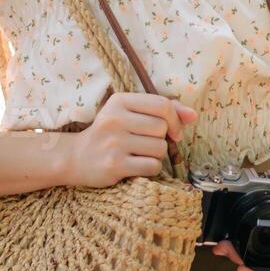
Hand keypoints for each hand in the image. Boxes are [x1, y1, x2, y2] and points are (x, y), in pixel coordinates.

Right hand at [64, 93, 196, 187]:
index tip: (173, 131)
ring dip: (156, 155)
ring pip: (159, 148)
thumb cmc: (111, 133)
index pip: (162, 105)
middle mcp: (115, 119)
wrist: (76, 158)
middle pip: (162, 128)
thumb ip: (164, 111)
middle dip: (163, 139)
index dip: (176, 119)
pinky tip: (136, 166)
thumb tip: (193, 115)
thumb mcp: (131, 114)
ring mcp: (114, 143)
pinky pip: (152, 166)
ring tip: (139, 154)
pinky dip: (151, 169)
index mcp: (120, 101)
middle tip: (147, 144)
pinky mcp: (114, 165)